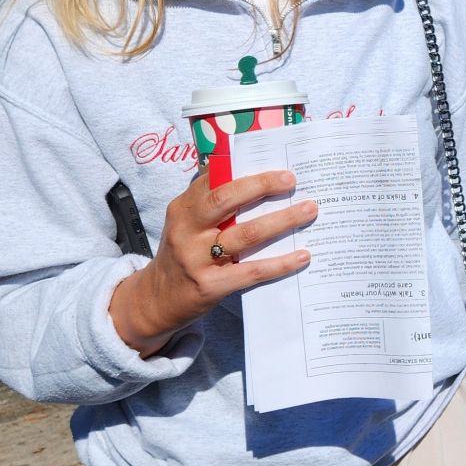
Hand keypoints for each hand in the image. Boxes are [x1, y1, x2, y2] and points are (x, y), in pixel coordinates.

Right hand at [110, 170, 314, 357]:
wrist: (157, 301)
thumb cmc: (184, 253)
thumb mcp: (188, 224)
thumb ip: (213, 204)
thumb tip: (256, 179)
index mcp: (183, 208)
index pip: (214, 180)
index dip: (246, 171)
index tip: (276, 164)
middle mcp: (186, 230)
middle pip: (226, 199)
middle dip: (262, 186)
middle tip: (291, 180)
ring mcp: (196, 259)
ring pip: (245, 234)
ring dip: (281, 220)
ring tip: (308, 210)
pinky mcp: (210, 286)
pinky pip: (252, 271)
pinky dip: (280, 263)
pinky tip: (302, 255)